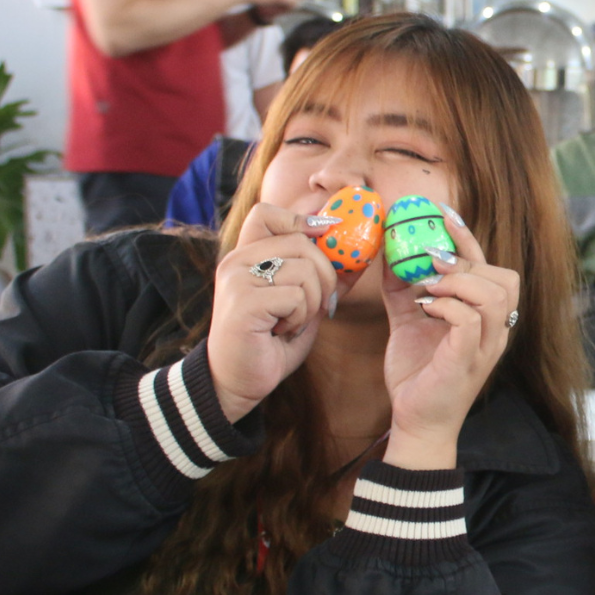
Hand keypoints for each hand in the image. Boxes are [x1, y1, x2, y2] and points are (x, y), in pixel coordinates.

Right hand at [208, 203, 351, 422]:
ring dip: (312, 303)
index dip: (300, 220)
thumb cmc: (270, 341)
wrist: (237, 381)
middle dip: (325, 276)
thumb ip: (322, 278)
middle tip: (317, 305)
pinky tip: (282, 331)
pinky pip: (296, 296)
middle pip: (301, 242)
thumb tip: (359, 256)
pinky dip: (300, 318)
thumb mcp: (302, 303)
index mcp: (246, 256)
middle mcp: (236, 261)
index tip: (321, 241)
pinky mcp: (244, 302)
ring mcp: (236, 280)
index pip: (267, 213)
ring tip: (292, 322)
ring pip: (304, 270)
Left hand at [381, 208, 517, 465]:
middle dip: (468, 260)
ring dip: (460, 281)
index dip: (469, 239)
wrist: (414, 423)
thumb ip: (403, 291)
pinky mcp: (468, 360)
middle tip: (432, 258)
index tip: (442, 213)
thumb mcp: (408, 323)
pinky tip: (426, 308)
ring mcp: (486, 347)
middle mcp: (495, 331)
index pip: (492, 270)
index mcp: (485, 319)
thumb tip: (387, 255)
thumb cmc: (418, 376)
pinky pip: (471, 320)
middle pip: (506, 279)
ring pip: (496, 296)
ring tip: (429, 285)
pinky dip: (448, 306)